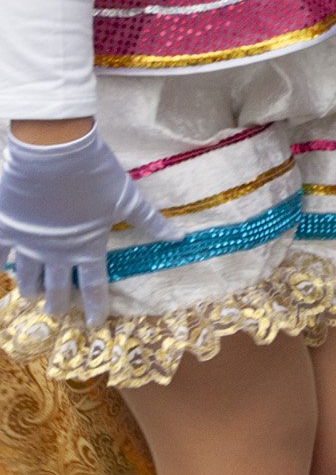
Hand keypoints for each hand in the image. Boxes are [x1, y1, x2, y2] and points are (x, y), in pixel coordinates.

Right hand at [0, 130, 172, 323]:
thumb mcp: (129, 198)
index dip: (96, 305)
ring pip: (27, 274)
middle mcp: (55, 252)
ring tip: (31, 296)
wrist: (54, 152)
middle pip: (57, 286)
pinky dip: (0, 263)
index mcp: (86, 247)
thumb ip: (151, 222)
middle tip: (57, 313)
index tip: (96, 322)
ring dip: (31, 288)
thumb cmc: (96, 174)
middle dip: (59, 302)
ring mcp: (27, 241)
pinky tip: (1, 271)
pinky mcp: (5, 227)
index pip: (94, 285)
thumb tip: (179, 238)